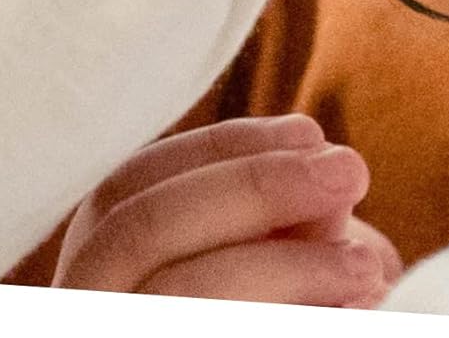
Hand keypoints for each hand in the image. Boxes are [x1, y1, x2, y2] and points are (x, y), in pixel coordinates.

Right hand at [52, 115, 400, 306]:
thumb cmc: (260, 316)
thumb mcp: (257, 282)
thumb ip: (279, 234)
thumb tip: (329, 184)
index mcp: (90, 277)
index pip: (127, 191)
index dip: (216, 151)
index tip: (309, 132)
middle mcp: (77, 314)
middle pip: (141, 232)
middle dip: (251, 189)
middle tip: (351, 169)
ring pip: (174, 298)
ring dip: (278, 268)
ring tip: (371, 265)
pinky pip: (208, 334)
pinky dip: (285, 320)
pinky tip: (349, 315)